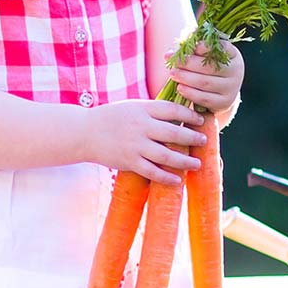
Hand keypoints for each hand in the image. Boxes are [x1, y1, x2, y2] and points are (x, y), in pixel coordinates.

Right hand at [86, 97, 205, 185]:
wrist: (84, 133)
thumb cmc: (110, 118)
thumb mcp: (131, 107)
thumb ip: (152, 111)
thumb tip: (178, 114)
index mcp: (142, 109)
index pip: (172, 110)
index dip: (190, 115)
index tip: (201, 120)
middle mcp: (141, 126)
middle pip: (174, 133)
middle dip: (192, 138)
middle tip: (203, 141)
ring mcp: (135, 145)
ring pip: (166, 155)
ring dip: (185, 161)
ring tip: (197, 164)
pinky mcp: (129, 162)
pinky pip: (152, 172)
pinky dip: (166, 177)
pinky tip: (177, 180)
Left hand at [168, 41, 244, 118]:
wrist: (222, 92)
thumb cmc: (210, 67)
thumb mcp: (208, 55)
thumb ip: (196, 49)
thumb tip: (175, 49)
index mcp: (233, 55)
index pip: (222, 48)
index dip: (206, 47)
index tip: (191, 45)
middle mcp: (235, 71)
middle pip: (210, 66)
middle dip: (189, 63)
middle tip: (174, 61)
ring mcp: (231, 88)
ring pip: (205, 82)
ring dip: (186, 78)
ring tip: (173, 73)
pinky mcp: (224, 103)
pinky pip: (205, 98)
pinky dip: (190, 93)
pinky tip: (180, 88)